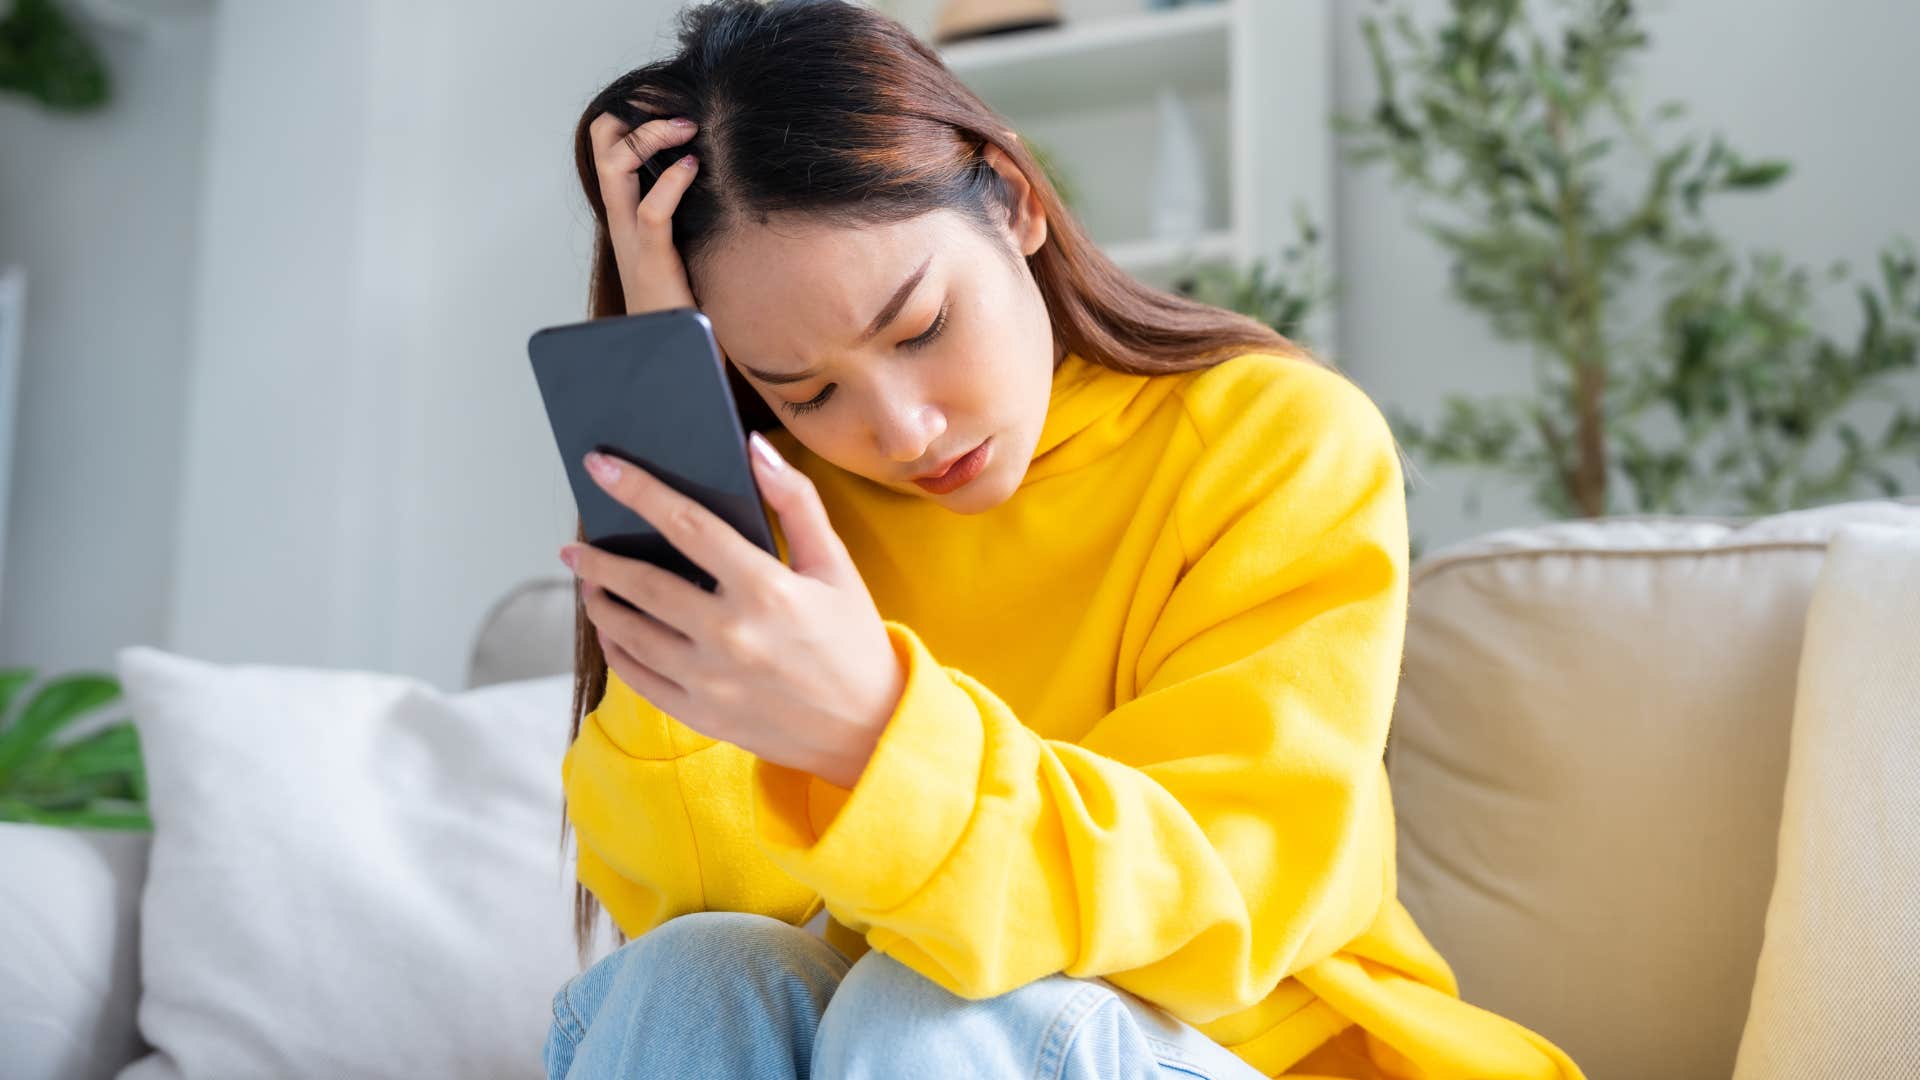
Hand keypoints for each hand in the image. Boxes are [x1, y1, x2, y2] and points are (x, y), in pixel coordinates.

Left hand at [562, 432, 906, 789]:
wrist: (869, 730)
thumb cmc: (853, 641)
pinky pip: (638, 678)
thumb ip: (796, 502)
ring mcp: (710, 680)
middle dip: (598, 560)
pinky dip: (616, 650)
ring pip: (629, 633)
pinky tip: (613, 632)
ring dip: (602, 603)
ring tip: (591, 586)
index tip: (600, 466)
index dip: (638, 489)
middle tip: (574, 548)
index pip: (686, 525)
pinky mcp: (701, 715)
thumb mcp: (835, 566)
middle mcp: (730, 635)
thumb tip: (755, 448)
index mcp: (766, 590)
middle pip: (641, 583)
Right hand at [587, 104, 701, 314]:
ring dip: (649, 137)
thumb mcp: (682, 240)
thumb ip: (684, 208)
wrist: (673, 352)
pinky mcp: (652, 259)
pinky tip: (693, 167)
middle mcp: (621, 219)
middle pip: (602, 144)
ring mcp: (632, 238)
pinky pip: (651, 211)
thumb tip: (715, 169)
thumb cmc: (683, 297)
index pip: (609, 146)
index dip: (630, 116)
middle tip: (677, 112)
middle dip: (634, 116)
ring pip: (615, 167)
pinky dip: (671, 182)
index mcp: (626, 212)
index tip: (669, 104)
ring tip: (687, 129)